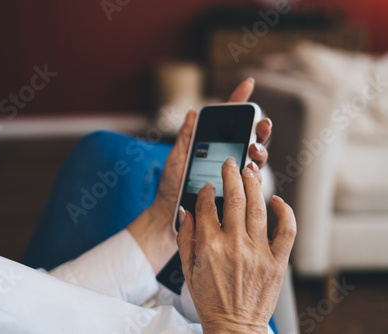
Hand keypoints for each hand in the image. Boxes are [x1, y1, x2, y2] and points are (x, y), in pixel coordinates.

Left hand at [128, 78, 272, 273]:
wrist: (169, 214)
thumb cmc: (171, 186)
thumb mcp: (177, 158)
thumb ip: (186, 137)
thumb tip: (194, 112)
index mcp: (214, 146)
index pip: (229, 121)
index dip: (239, 101)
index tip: (248, 84)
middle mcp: (227, 158)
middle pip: (250, 138)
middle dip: (260, 129)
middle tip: (261, 125)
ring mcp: (233, 175)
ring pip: (256, 158)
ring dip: (260, 150)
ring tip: (253, 149)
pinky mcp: (236, 193)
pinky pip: (252, 182)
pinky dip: (255, 173)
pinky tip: (252, 169)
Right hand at [176, 158, 295, 333]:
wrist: (235, 327)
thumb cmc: (210, 299)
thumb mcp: (186, 270)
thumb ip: (185, 237)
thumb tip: (187, 210)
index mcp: (209, 247)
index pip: (208, 206)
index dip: (208, 191)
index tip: (210, 186)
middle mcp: (234, 246)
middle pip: (235, 199)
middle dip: (231, 175)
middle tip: (231, 163)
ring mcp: (258, 253)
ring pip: (258, 208)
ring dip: (254, 185)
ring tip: (250, 171)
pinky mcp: (277, 262)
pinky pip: (286, 230)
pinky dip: (285, 212)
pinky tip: (277, 200)